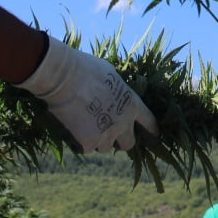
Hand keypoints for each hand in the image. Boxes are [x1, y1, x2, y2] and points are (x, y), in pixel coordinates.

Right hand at [17, 36, 158, 153]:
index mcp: (131, 103)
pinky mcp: (87, 143)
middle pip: (128, 143)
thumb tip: (114, 92)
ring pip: (105, 147)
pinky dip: (81, 141)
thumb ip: (117, 89)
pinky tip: (74, 127)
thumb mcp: (111, 74)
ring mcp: (105, 135)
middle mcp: (122, 123)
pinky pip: (86, 148)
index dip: (151, 131)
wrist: (64, 78)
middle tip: (110, 133)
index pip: (149, 122)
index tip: (153, 138)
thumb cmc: (86, 69)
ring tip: (86, 125)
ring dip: (98, 140)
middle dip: (121, 140)